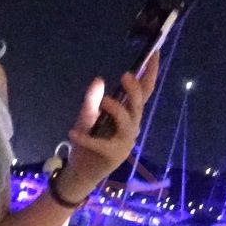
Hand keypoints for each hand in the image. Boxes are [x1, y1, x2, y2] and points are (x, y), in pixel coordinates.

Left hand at [61, 52, 160, 200]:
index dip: (150, 74)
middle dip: (134, 90)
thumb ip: (93, 101)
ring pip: (128, 123)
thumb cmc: (87, 144)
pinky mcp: (111, 156)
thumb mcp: (88, 118)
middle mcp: (131, 129)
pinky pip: (100, 144)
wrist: (80, 173)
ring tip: (104, 101)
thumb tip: (99, 80)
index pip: (144, 93)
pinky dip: (85, 138)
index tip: (154, 53)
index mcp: (129, 117)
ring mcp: (124, 143)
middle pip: (139, 106)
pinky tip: (72, 132)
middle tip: (125, 75)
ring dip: (117, 110)